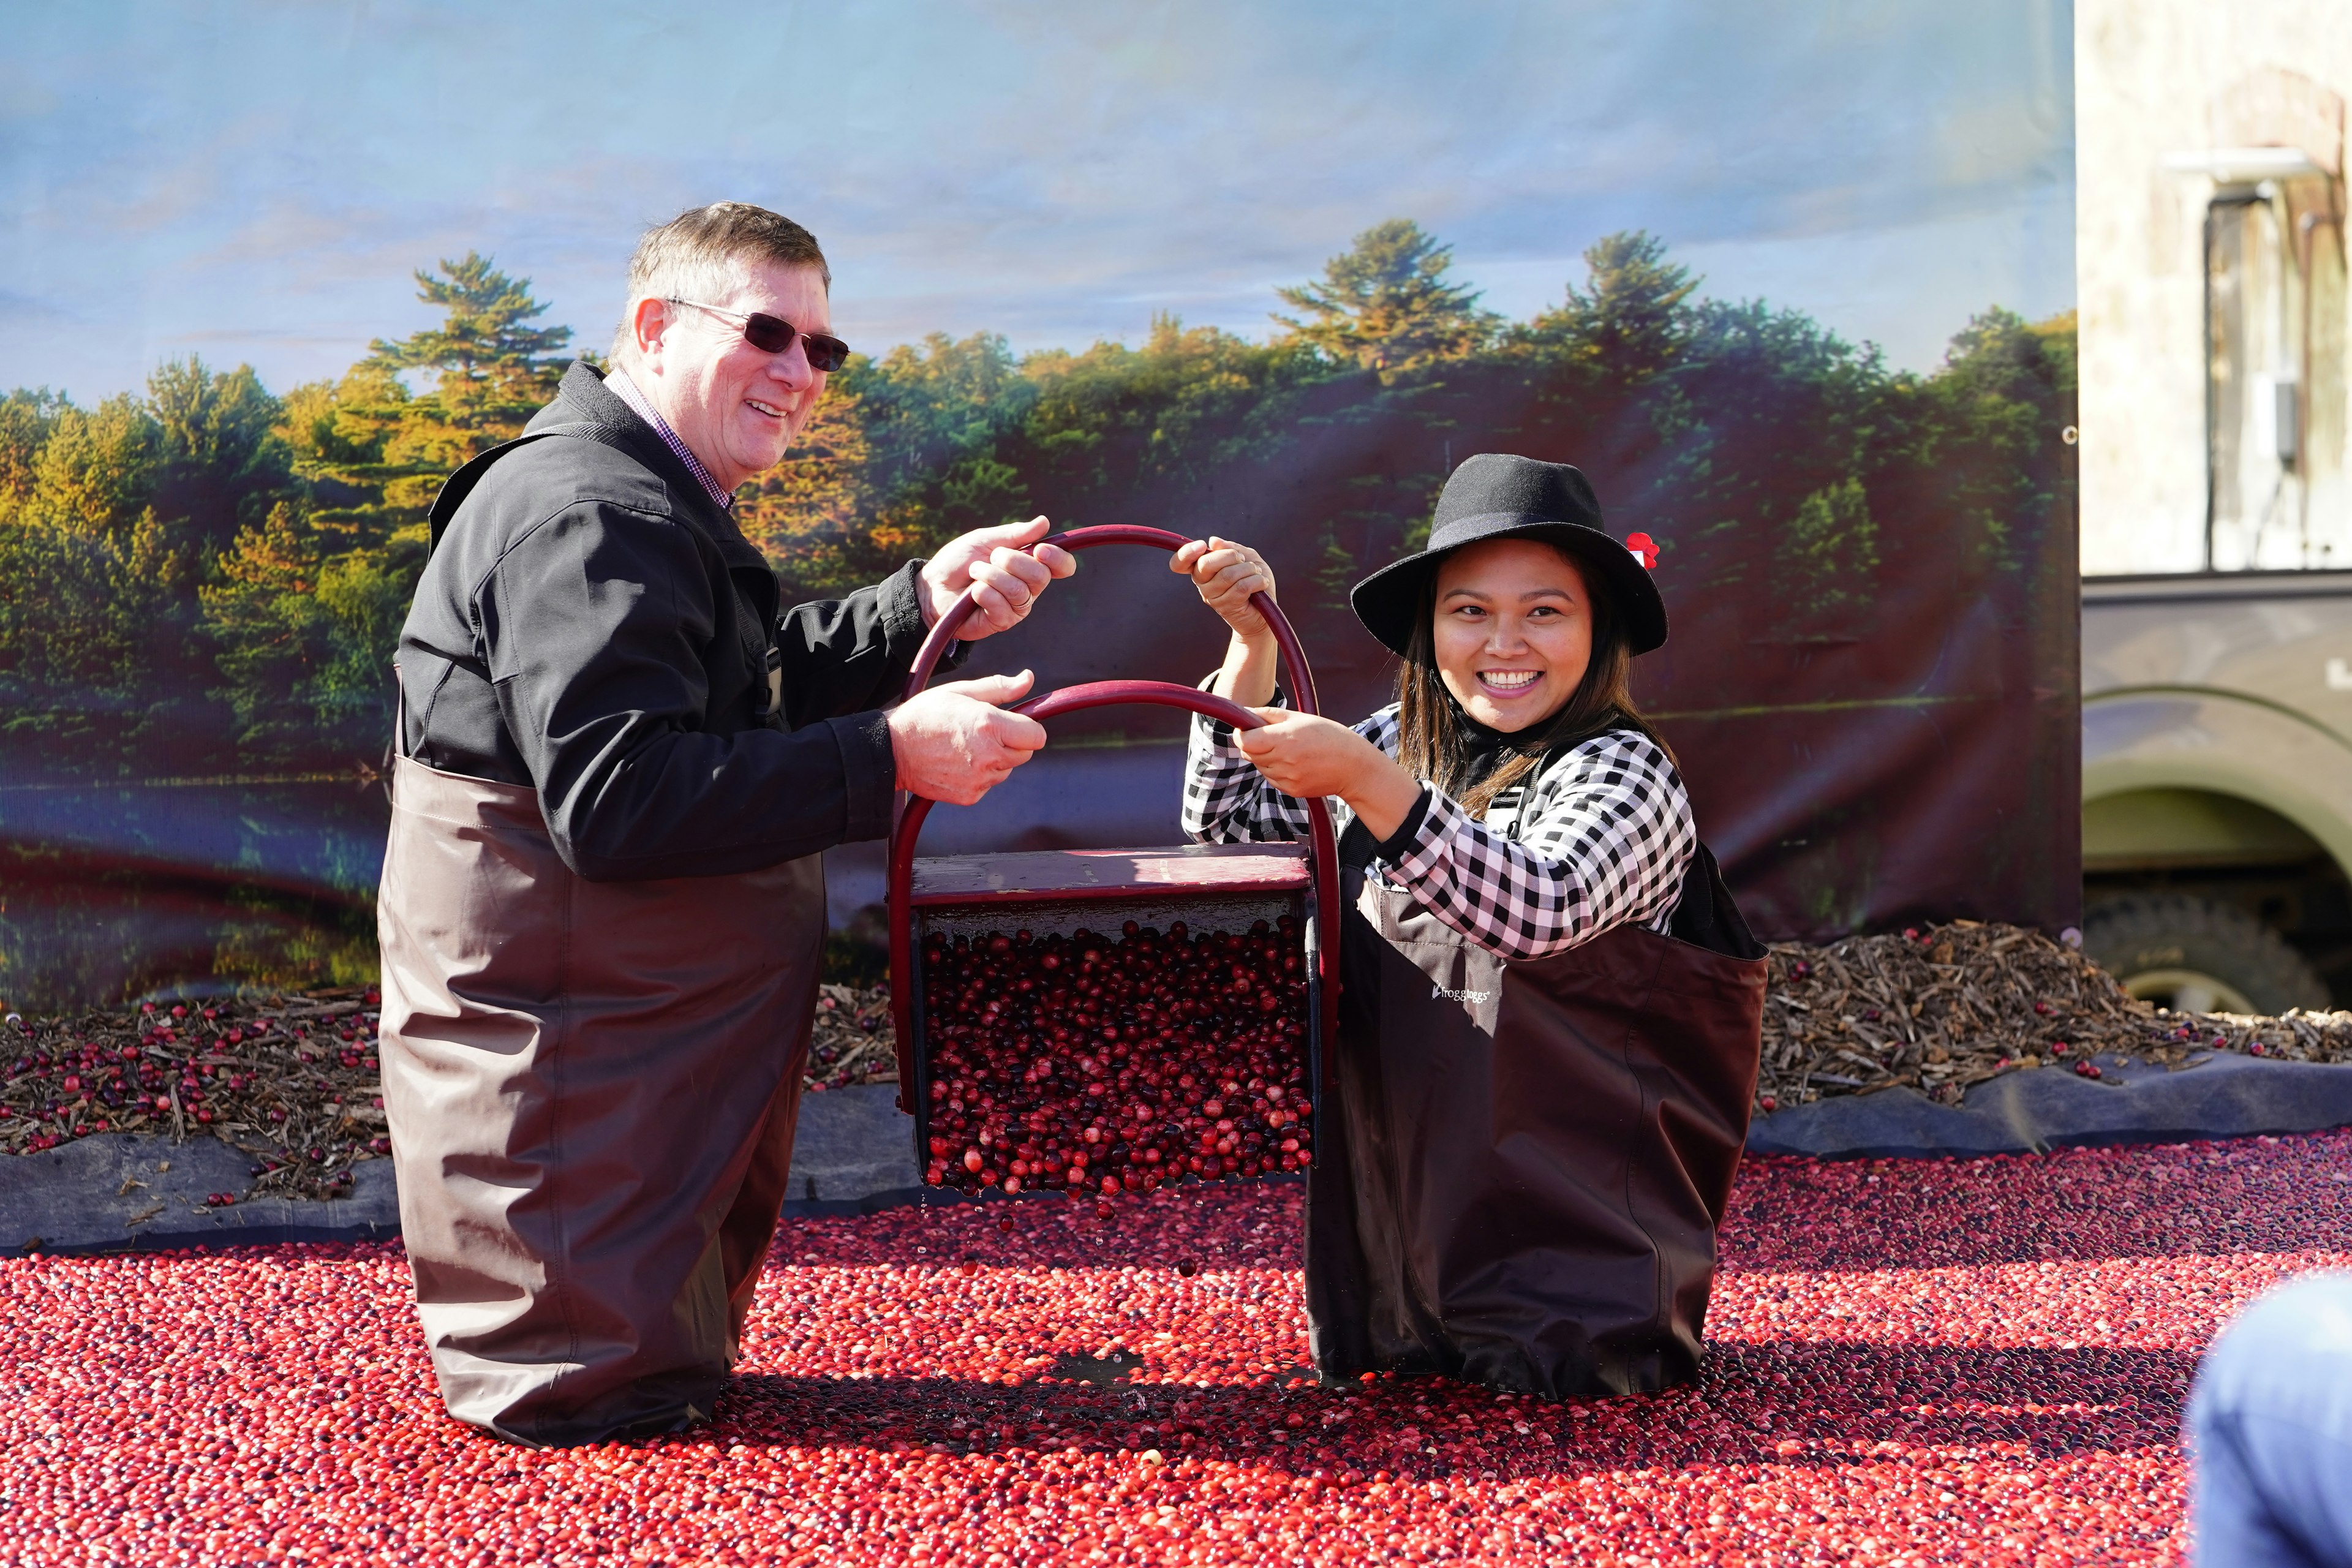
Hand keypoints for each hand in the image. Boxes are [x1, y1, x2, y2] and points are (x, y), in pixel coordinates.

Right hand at [887, 671, 1048, 804]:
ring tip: (965, 747)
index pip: (1037, 736)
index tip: (1012, 723)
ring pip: (1006, 770)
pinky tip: (957, 762)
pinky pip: (988, 784)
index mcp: (990, 725)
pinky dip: (979, 775)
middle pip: (1024, 754)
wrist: (892, 750)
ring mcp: (980, 779)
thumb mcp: (961, 692)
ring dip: (995, 760)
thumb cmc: (924, 715)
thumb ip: (999, 688)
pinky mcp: (970, 795)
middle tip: (982, 733)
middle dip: (1010, 743)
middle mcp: (989, 755)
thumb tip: (1027, 679)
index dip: (1027, 728)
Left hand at [920, 517, 1077, 636]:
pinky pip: (1002, 606)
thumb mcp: (986, 540)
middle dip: (1013, 561)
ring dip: (992, 575)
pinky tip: (973, 592)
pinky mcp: (1001, 622)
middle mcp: (1029, 588)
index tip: (1040, 549)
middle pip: (1041, 577)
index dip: (1058, 559)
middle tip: (992, 557)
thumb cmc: (959, 561)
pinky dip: (984, 593)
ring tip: (975, 572)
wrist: (932, 584)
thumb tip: (1044, 522)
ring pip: (1019, 591)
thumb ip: (1015, 534)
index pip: (1062, 566)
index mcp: (1030, 566)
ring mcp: (1016, 607)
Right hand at [1170, 535, 1276, 641]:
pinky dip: (1257, 581)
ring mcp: (1212, 597)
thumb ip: (1231, 548)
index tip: (1202, 545)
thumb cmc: (1254, 581)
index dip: (1185, 553)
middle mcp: (1202, 584)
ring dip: (1249, 570)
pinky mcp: (1226, 607)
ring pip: (1228, 575)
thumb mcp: (1247, 558)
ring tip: (1257, 574)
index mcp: (1202, 569)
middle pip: (1205, 564)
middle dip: (1230, 556)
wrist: (1265, 612)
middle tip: (1243, 560)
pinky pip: (1241, 587)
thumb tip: (1213, 541)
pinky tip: (1262, 584)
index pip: (1180, 563)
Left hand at [1236, 709, 1423, 840]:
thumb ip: (1268, 715)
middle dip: (1253, 743)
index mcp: (1284, 740)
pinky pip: (1271, 778)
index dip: (1242, 733)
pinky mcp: (1291, 790)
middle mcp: (1283, 761)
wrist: (1353, 767)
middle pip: (1248, 753)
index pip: (1244, 741)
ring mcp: (1286, 779)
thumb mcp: (1299, 718)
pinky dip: (1276, 770)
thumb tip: (1244, 713)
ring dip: (1266, 757)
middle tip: (1272, 736)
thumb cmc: (1329, 736)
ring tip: (1289, 749)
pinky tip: (1295, 762)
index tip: (1248, 728)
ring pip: (1259, 766)